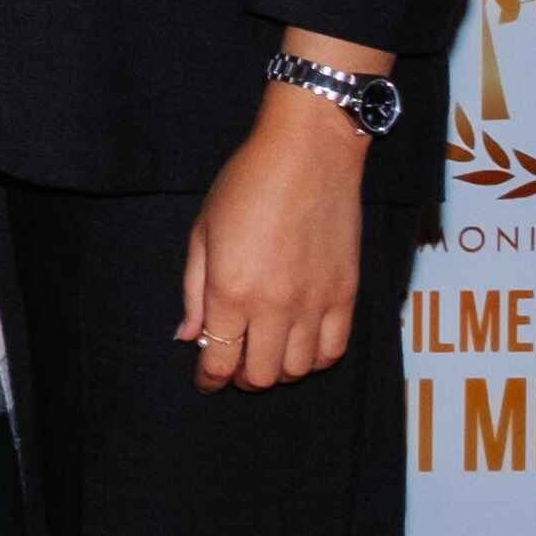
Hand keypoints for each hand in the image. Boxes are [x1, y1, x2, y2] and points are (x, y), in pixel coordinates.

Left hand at [178, 73, 371, 390]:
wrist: (308, 156)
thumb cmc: (246, 186)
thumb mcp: (202, 233)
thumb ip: (194, 291)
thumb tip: (188, 336)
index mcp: (231, 291)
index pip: (219, 360)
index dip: (209, 378)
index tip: (205, 379)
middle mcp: (275, 306)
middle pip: (261, 375)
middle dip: (241, 378)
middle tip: (233, 365)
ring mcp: (316, 304)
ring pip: (299, 369)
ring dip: (279, 370)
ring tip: (265, 353)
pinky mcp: (347, 295)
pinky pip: (335, 350)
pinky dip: (316, 359)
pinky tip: (301, 347)